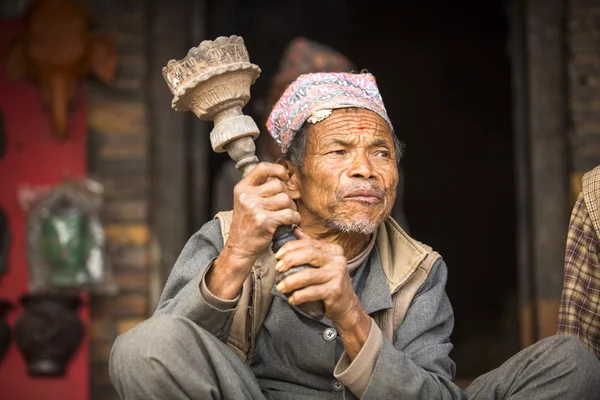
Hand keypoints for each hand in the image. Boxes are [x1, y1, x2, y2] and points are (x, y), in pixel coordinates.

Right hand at [208, 162, 300, 298]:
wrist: (240, 248)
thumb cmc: (247, 225)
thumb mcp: (246, 202)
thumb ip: (259, 189)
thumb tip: (283, 176)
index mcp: (242, 188)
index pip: (262, 168)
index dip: (277, 169)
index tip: (285, 177)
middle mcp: (247, 196)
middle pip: (278, 185)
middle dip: (286, 195)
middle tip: (285, 206)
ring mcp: (255, 208)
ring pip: (286, 199)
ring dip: (291, 208)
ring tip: (286, 215)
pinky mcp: (265, 221)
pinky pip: (289, 214)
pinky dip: (294, 218)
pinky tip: (291, 222)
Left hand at [274, 228, 363, 325]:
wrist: (347, 305)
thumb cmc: (330, 282)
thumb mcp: (323, 262)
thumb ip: (310, 246)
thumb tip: (294, 229)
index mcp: (333, 250)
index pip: (309, 243)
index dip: (290, 247)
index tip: (277, 255)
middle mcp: (337, 260)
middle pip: (309, 254)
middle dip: (290, 260)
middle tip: (278, 268)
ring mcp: (338, 275)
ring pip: (308, 274)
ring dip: (290, 281)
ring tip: (281, 287)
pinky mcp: (335, 291)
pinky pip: (312, 292)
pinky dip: (299, 295)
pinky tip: (292, 299)